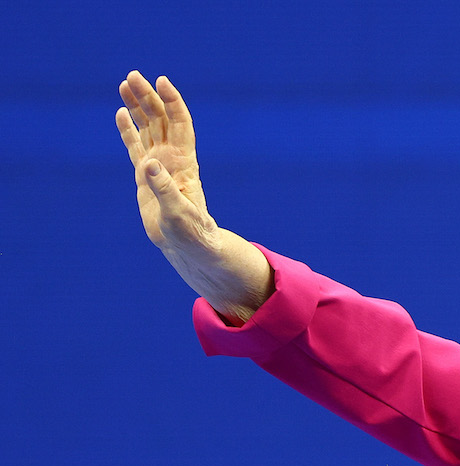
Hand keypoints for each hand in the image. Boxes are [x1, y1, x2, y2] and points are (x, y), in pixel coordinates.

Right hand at [116, 71, 271, 322]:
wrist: (189, 248)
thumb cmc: (191, 234)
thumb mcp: (178, 213)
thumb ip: (164, 189)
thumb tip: (150, 164)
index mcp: (184, 164)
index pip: (179, 125)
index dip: (172, 102)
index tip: (162, 82)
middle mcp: (173, 160)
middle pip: (161, 121)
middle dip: (149, 98)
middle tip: (133, 76)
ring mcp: (159, 167)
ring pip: (148, 129)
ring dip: (139, 107)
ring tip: (125, 84)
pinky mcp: (146, 178)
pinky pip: (136, 147)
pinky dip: (129, 131)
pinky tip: (121, 113)